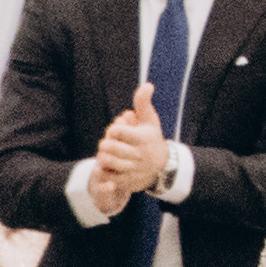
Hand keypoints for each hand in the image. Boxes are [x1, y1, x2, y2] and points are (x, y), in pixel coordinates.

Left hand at [86, 83, 169, 213]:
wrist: (162, 167)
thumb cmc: (151, 139)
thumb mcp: (150, 121)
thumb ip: (143, 103)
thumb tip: (147, 85)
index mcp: (142, 138)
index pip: (116, 131)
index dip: (113, 129)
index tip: (116, 131)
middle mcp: (139, 154)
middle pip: (109, 146)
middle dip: (105, 143)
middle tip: (107, 143)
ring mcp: (134, 169)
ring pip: (107, 161)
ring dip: (103, 156)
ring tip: (106, 154)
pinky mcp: (129, 182)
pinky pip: (108, 176)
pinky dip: (105, 170)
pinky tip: (109, 166)